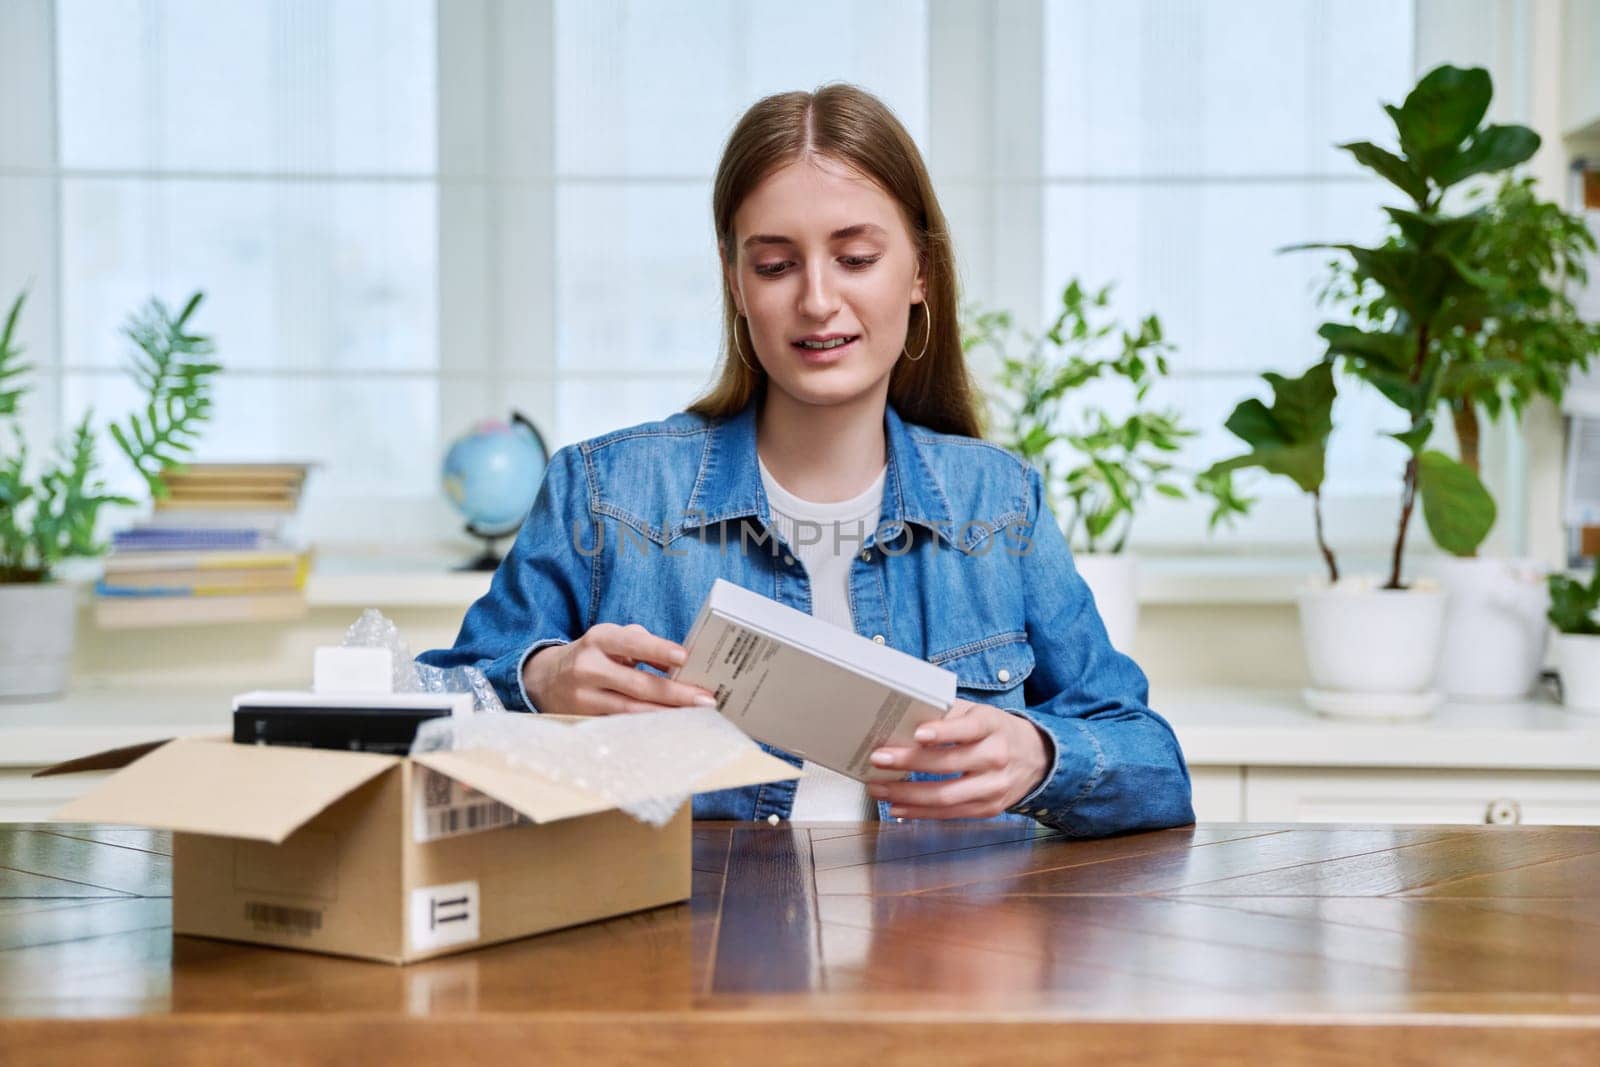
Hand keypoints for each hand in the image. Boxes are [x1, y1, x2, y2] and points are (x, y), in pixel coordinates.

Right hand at [522, 622, 717, 716]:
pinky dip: (647, 728)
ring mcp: (583, 697)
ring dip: (666, 715)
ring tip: (694, 718)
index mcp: (599, 639)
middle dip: (675, 694)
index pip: (631, 642)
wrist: (544, 678)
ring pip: (630, 710)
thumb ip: (644, 645)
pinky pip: (620, 725)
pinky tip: (669, 729)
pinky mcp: (583, 720)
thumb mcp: (613, 639)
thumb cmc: (594, 655)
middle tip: (705, 700)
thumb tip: (678, 666)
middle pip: (637, 684)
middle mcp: (588, 667)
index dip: (657, 649)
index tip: (684, 657)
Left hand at [866, 700, 1050, 819]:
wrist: (1036, 758)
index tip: (918, 733)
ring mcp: (993, 787)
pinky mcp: (988, 808)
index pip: (969, 728)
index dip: (944, 731)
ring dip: (908, 794)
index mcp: (993, 726)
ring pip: (946, 795)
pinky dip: (920, 812)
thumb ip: (948, 713)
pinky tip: (897, 807)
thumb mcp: (979, 712)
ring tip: (879, 788)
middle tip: (879, 759)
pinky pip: (949, 814)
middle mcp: (996, 756)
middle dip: (910, 763)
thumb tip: (906, 718)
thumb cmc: (996, 731)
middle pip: (950, 764)